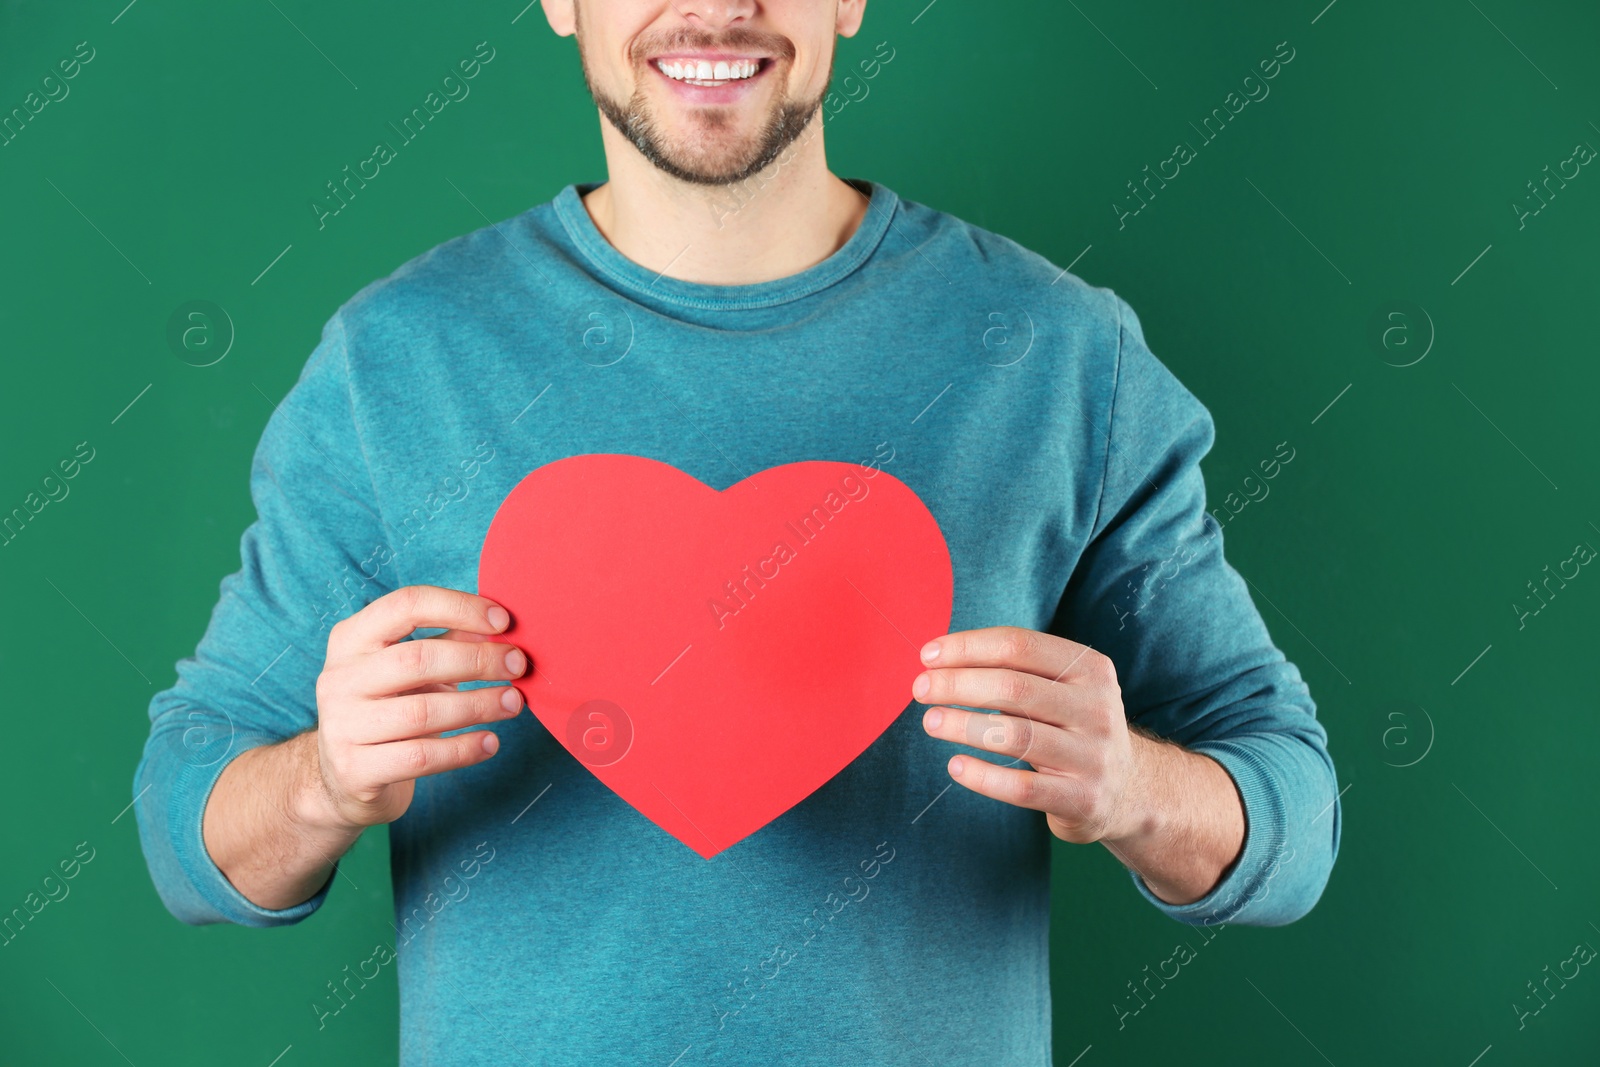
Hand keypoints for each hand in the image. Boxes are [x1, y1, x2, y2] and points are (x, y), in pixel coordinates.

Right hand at [308, 584, 528, 830]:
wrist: (342, 778)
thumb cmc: (387, 708)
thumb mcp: (410, 668)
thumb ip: (450, 640)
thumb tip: (501, 624)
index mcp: (351, 639)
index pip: (406, 605)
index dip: (459, 608)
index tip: (503, 622)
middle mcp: (339, 678)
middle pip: (417, 659)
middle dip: (477, 660)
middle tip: (518, 665)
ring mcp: (342, 726)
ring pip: (422, 712)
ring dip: (479, 705)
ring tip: (514, 703)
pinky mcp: (355, 770)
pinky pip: (421, 757)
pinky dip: (463, 749)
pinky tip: (491, 743)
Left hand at [913, 626, 1145, 844]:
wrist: (1128, 789)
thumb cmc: (1072, 727)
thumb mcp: (1062, 688)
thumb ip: (1016, 671)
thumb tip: (939, 660)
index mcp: (1089, 668)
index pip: (1019, 645)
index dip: (967, 648)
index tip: (928, 657)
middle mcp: (1096, 708)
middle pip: (1014, 686)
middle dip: (957, 684)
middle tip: (920, 689)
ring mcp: (1092, 756)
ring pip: (1015, 735)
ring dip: (963, 726)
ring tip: (930, 722)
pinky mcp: (1082, 799)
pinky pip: (1022, 789)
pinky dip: (982, 776)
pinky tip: (955, 766)